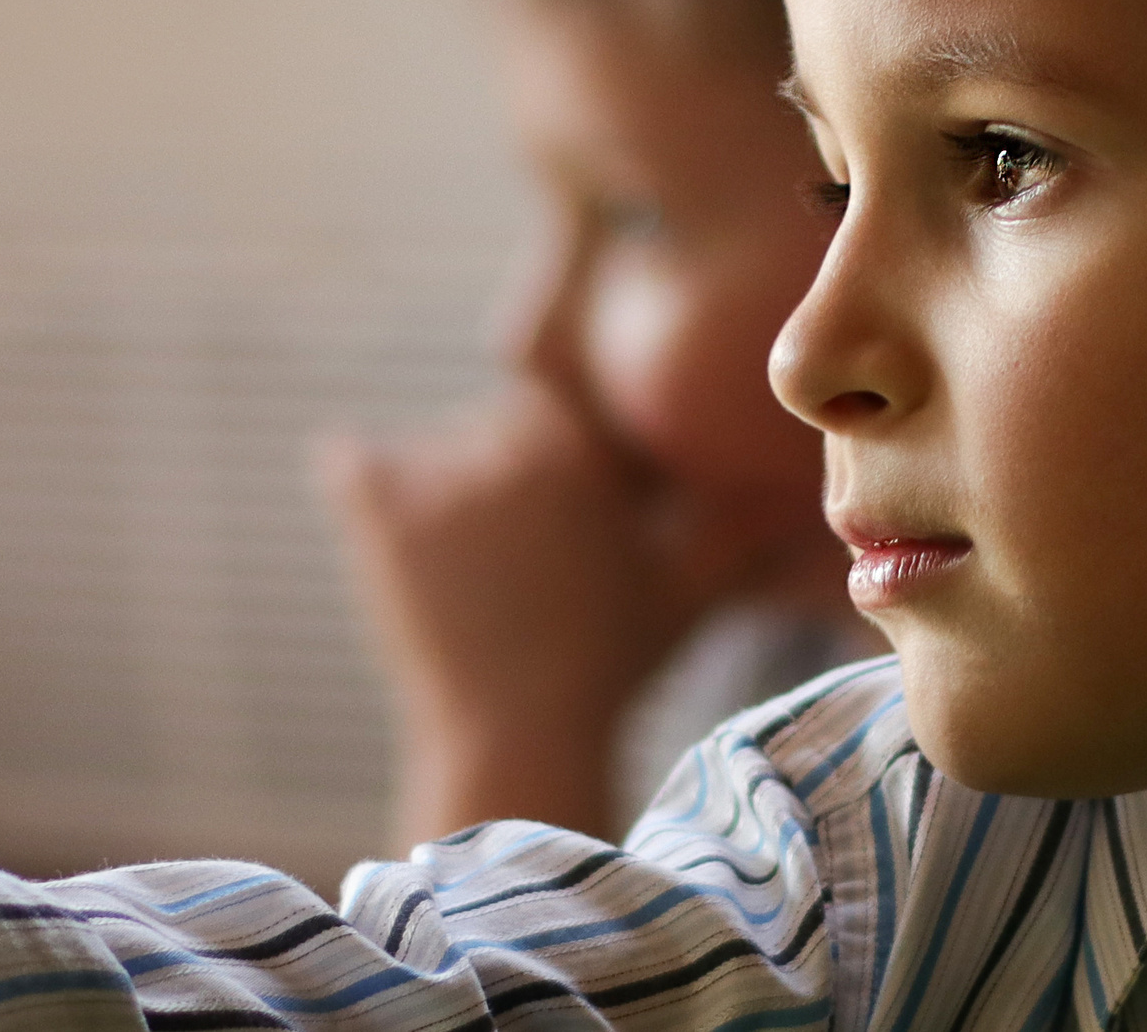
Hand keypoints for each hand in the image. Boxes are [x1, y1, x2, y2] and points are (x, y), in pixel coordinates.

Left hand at [316, 386, 758, 844]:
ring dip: (445, 486)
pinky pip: (352, 462)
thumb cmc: (615, 662)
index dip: (564, 454)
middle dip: (510, 470)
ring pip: (436, 452)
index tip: (571, 510)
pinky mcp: (378, 516)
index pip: (558, 411)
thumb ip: (742, 525)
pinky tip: (375, 496)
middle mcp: (509, 445)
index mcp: (583, 448)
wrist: (519, 735)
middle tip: (524, 551)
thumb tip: (794, 491)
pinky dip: (361, 474)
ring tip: (474, 564)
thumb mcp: (690, 588)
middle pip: (498, 425)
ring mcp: (438, 478)